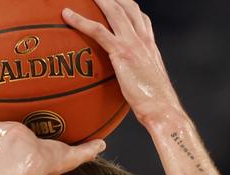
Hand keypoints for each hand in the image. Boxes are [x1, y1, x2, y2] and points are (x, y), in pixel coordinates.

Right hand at [0, 106, 105, 174]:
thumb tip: (104, 144)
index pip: (21, 149)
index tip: (25, 135)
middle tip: (2, 120)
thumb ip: (85, 151)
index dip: (22, 142)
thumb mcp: (68, 156)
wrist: (19, 161)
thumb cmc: (41, 163)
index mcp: (24, 155)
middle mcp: (6, 152)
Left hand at [62, 0, 181, 125]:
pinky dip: (80, 20)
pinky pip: (98, 30)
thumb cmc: (155, 105)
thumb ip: (138, 78)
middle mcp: (143, 39)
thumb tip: (129, 85)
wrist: (162, 109)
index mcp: (150, 46)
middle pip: (127, 6)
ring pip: (113, 11)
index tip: (118, 3)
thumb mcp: (147, 86)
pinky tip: (67, 15)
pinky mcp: (122, 52)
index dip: (128, 7)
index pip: (141, 18)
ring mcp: (133, 43)